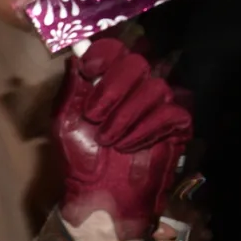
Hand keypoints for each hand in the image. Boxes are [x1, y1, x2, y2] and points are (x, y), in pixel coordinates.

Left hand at [56, 39, 191, 240]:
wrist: (98, 192)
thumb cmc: (79, 156)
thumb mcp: (64, 120)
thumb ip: (72, 87)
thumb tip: (76, 56)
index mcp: (106, 80)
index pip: (114, 49)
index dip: (105, 53)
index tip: (91, 68)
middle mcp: (135, 87)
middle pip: (137, 63)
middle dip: (113, 88)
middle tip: (94, 116)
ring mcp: (158, 104)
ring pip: (154, 88)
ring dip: (125, 116)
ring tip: (108, 140)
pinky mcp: (176, 125)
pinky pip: (170, 113)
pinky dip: (145, 130)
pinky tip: (127, 146)